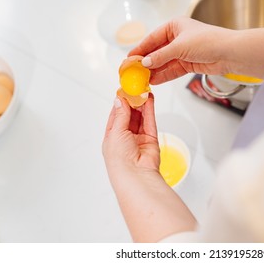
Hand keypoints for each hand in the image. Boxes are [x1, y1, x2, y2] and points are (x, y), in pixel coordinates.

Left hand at [102, 95, 196, 241]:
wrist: (136, 175)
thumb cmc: (119, 160)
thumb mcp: (115, 132)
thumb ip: (120, 115)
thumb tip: (119, 100)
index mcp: (112, 137)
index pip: (115, 115)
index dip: (120, 102)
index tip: (123, 89)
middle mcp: (125, 137)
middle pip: (129, 115)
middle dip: (132, 101)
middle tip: (135, 87)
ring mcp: (138, 138)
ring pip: (140, 117)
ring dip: (142, 104)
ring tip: (143, 90)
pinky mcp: (151, 139)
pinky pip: (150, 121)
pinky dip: (150, 110)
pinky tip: (150, 100)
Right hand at [129, 17, 235, 83]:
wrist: (229, 53)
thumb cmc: (208, 41)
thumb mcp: (179, 46)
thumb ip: (161, 56)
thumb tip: (145, 62)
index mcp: (174, 26)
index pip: (152, 38)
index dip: (140, 49)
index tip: (130, 58)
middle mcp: (178, 38)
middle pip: (157, 52)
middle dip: (146, 62)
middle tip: (134, 71)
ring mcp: (183, 52)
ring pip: (164, 63)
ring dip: (154, 71)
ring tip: (142, 79)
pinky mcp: (189, 64)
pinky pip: (173, 70)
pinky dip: (164, 75)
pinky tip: (154, 81)